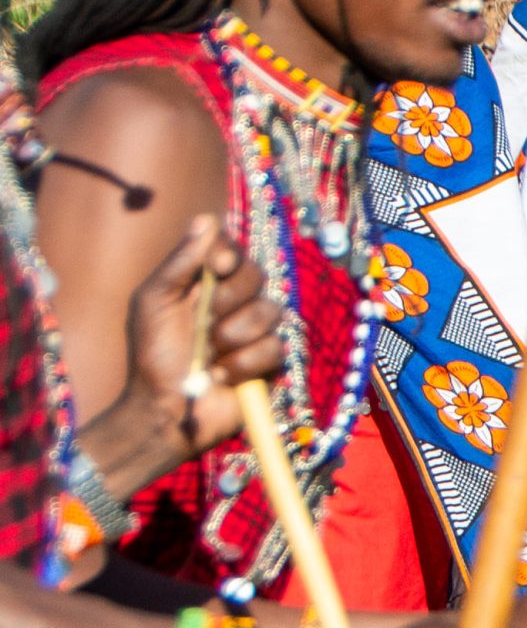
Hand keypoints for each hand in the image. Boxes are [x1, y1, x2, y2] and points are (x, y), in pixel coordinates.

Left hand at [115, 217, 283, 464]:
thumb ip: (179, 263)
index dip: (230, 254)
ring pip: (270, 311)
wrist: (164, 409)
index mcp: (204, 284)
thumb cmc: (151, 356)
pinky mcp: (271, 361)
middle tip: (205, 322)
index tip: (215, 266)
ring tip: (211, 356)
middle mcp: (234, 302)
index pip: (231, 250)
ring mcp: (255, 331)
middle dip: (231, 298)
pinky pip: (275, 347)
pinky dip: (243, 364)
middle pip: (256, 275)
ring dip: (235, 336)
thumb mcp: (153, 303)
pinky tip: (222, 376)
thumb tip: (206, 218)